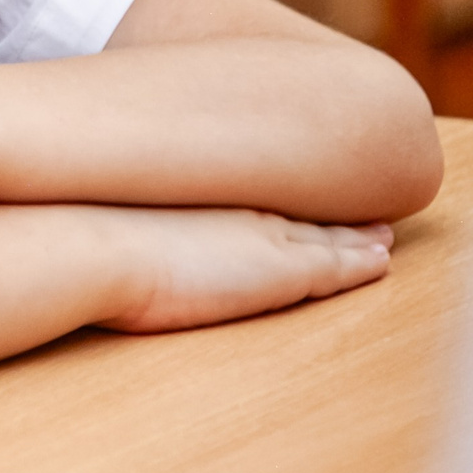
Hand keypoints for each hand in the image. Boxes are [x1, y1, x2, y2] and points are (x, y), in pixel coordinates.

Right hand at [99, 208, 393, 332]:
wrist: (97, 245)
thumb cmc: (87, 235)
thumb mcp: (113, 217)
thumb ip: (130, 220)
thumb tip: (109, 226)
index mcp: (207, 202)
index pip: (262, 203)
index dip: (291, 204)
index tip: (308, 200)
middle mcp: (243, 212)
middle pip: (303, 215)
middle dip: (338, 217)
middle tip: (367, 214)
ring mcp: (266, 239)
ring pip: (329, 239)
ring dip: (360, 239)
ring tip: (385, 239)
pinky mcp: (281, 273)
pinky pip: (336, 268)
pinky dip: (362, 263)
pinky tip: (381, 262)